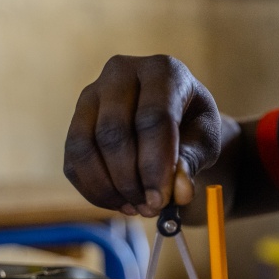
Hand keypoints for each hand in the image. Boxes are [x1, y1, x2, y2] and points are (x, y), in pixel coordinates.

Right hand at [64, 55, 220, 215]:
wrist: (173, 117)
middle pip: (113, 132)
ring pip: (85, 147)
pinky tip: (120, 203)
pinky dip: (93, 189)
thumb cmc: (193, 127)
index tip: (161, 200)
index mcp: (163, 70)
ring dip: (108, 188)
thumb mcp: (205, 140)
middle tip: (149, 208)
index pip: (153, 118)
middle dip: (130, 179)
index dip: (155, 164)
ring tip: (136, 208)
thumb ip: (192, 161)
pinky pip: (73, 160)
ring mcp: (92, 93)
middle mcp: (121, 72)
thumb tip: (178, 192)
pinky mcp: (75, 119)